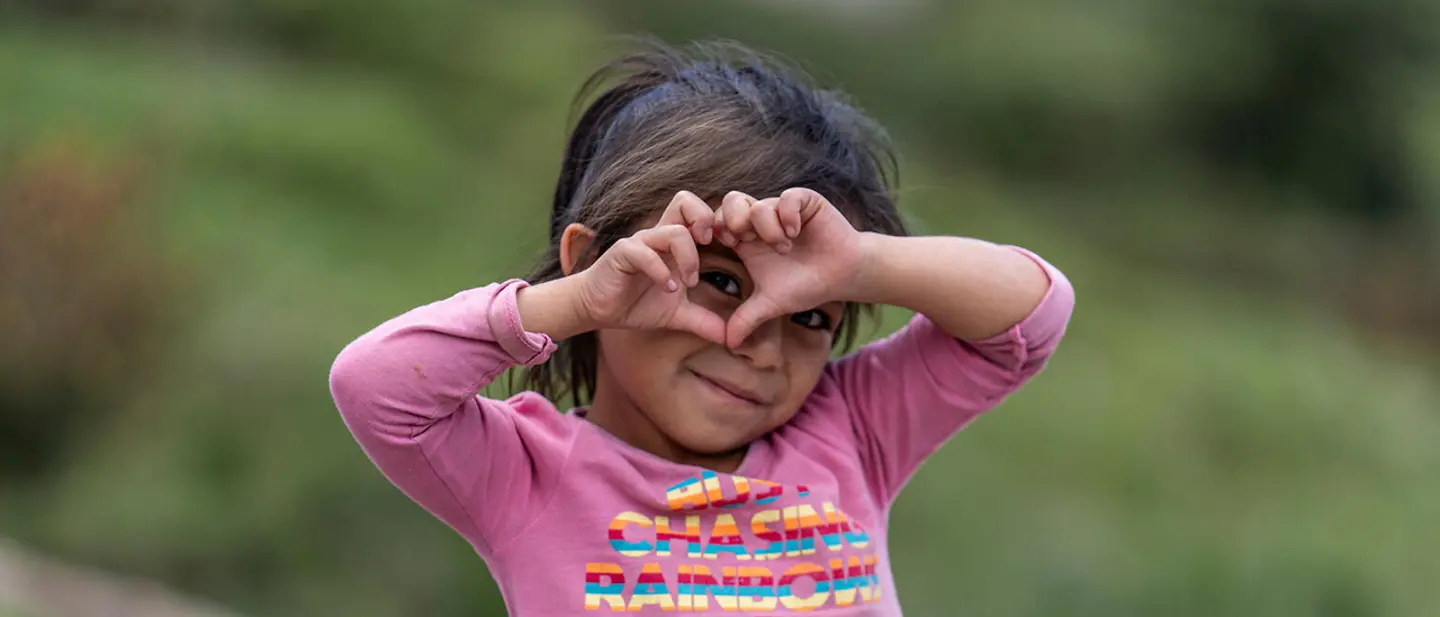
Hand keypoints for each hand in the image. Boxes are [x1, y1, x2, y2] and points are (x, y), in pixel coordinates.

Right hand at [573, 192, 726, 344]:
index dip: (717, 224)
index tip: (727, 249)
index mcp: (675, 243)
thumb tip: (730, 339)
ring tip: (688, 283)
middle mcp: (659, 236)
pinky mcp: (623, 253)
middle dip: (704, 220)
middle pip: (685, 201)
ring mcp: (641, 242)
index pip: (699, 213)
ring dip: (688, 258)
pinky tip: (667, 289)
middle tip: (710, 248)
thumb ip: (703, 321)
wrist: (598, 309)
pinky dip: (661, 272)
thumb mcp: (677, 315)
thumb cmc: (637, 303)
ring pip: (673, 231)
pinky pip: (645, 253)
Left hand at [716, 188, 866, 347]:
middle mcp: (761, 220)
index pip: (717, 221)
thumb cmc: (806, 285)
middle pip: (731, 202)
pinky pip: (787, 198)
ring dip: (767, 228)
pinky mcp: (804, 201)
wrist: (842, 275)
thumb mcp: (771, 303)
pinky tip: (795, 233)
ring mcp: (782, 208)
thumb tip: (727, 344)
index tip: (731, 248)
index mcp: (747, 239)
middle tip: (748, 242)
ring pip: (758, 203)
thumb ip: (746, 319)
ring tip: (784, 248)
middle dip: (735, 221)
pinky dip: (787, 215)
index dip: (718, 231)